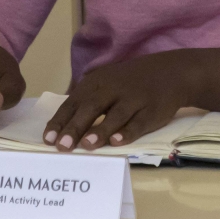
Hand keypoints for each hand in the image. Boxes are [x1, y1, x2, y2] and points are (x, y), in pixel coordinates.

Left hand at [44, 47, 219, 150]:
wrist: (172, 71)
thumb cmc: (130, 82)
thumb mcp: (105, 83)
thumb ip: (86, 102)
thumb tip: (61, 126)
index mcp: (97, 83)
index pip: (73, 103)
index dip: (61, 121)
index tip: (47, 139)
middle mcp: (114, 89)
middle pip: (91, 108)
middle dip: (75, 127)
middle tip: (61, 147)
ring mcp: (134, 99)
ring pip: (115, 115)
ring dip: (101, 130)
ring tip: (87, 145)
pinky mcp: (152, 110)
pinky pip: (139, 122)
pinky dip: (128, 132)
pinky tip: (118, 142)